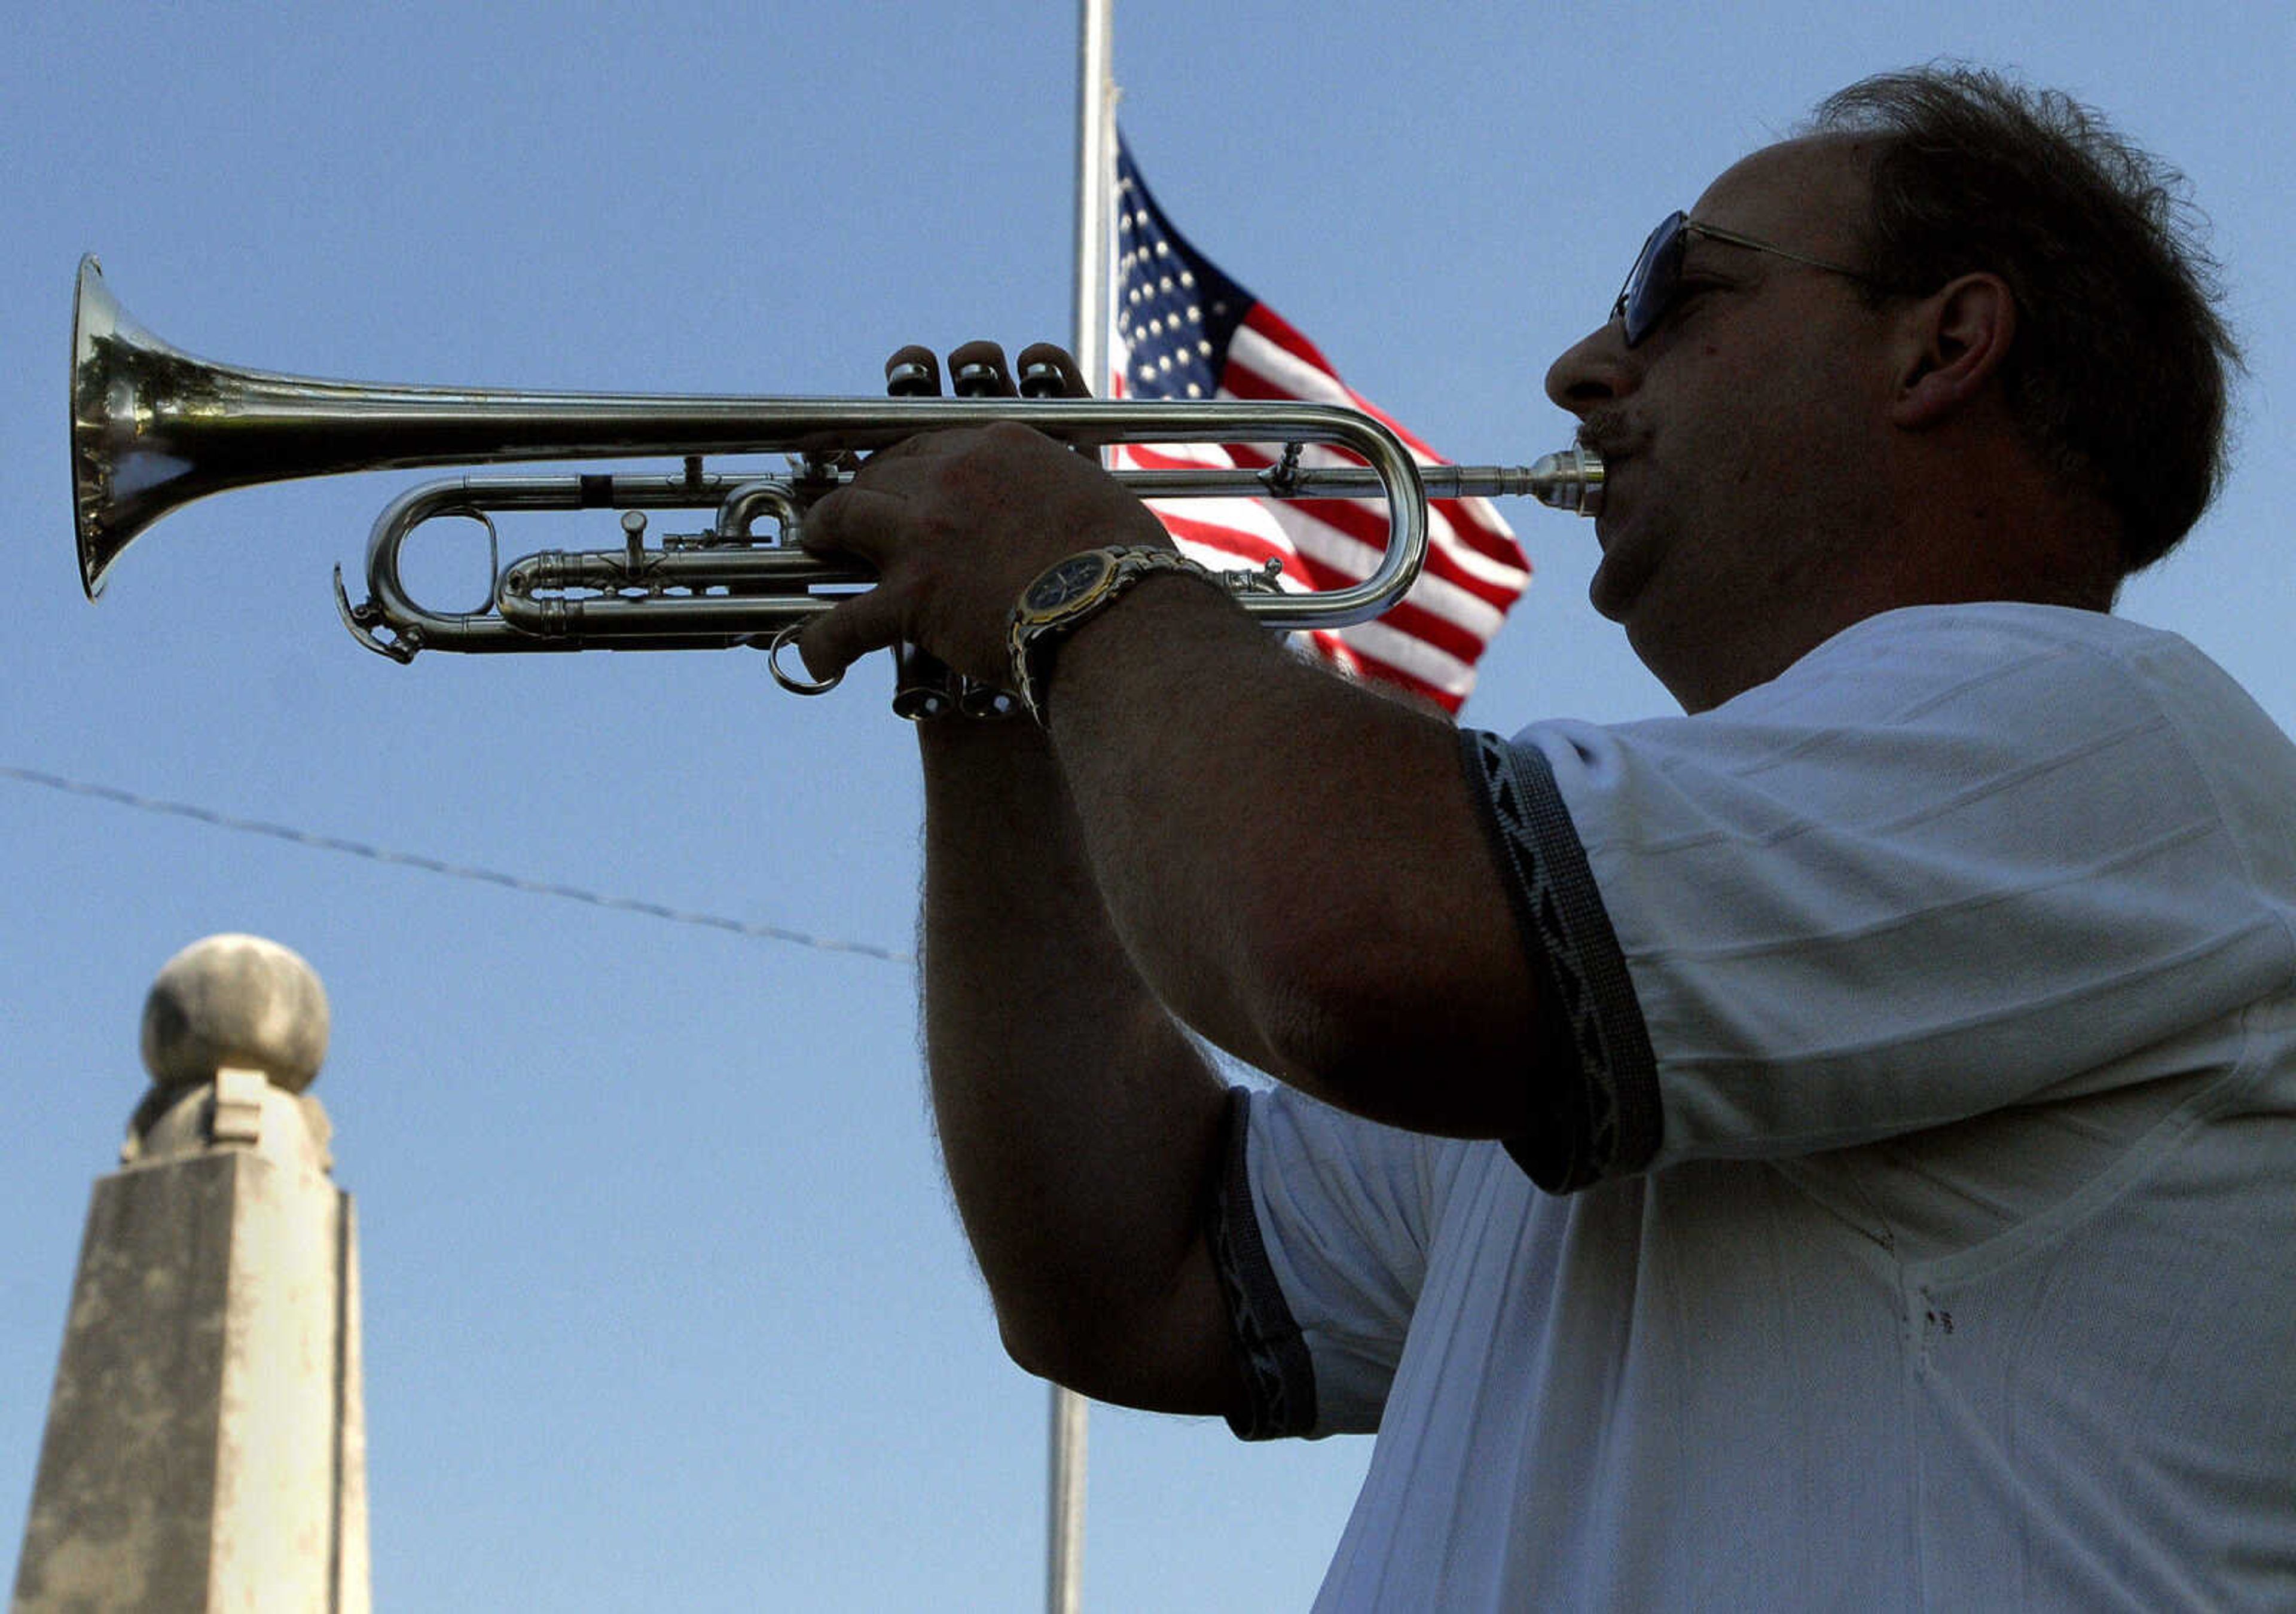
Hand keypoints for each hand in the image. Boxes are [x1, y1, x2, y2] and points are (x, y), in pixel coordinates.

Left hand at [796, 341, 1170, 689]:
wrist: (1120, 613)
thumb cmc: (1127, 564)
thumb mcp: (1092, 495)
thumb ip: (1058, 487)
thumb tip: (1058, 512)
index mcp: (1000, 444)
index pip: (930, 440)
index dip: (905, 461)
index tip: (898, 476)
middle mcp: (952, 476)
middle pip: (883, 470)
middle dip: (862, 488)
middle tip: (852, 508)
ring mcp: (925, 533)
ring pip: (846, 515)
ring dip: (824, 529)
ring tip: (815, 543)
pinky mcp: (913, 596)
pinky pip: (848, 618)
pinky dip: (825, 640)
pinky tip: (814, 656)